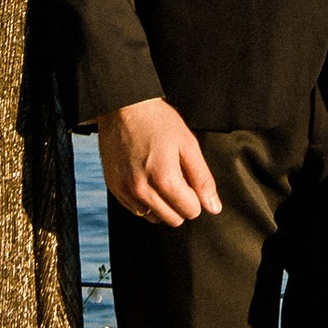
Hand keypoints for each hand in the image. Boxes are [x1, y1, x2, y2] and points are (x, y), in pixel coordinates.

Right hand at [96, 99, 221, 225]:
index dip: (196, 196)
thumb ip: (202, 179)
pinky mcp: (114, 188)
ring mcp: (125, 190)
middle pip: (173, 220)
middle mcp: (142, 189)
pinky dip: (144, 201)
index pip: (191, 211)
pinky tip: (146, 178)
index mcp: (164, 178)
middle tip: (177, 177)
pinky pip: (136, 210)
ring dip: (162, 205)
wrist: (123, 108)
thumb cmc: (158, 122)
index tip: (190, 180)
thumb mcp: (188, 144)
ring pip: (154, 217)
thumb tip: (213, 207)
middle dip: (180, 203)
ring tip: (160, 177)